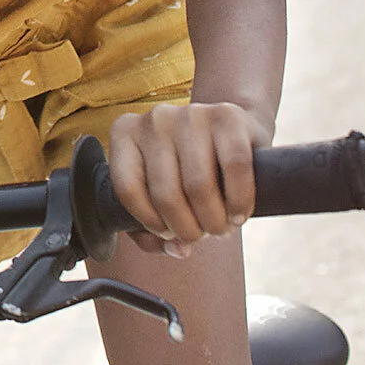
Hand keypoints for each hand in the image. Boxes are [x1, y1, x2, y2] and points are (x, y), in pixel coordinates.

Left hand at [108, 102, 270, 256]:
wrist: (232, 131)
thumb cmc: (187, 167)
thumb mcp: (160, 191)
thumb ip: (153, 229)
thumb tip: (176, 249)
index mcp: (125, 133)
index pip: (126, 189)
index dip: (150, 222)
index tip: (169, 234)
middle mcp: (153, 119)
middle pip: (166, 193)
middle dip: (188, 229)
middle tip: (202, 234)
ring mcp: (190, 114)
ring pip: (199, 185)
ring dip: (214, 221)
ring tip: (220, 227)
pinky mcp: (228, 117)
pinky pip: (235, 169)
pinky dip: (240, 202)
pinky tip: (239, 214)